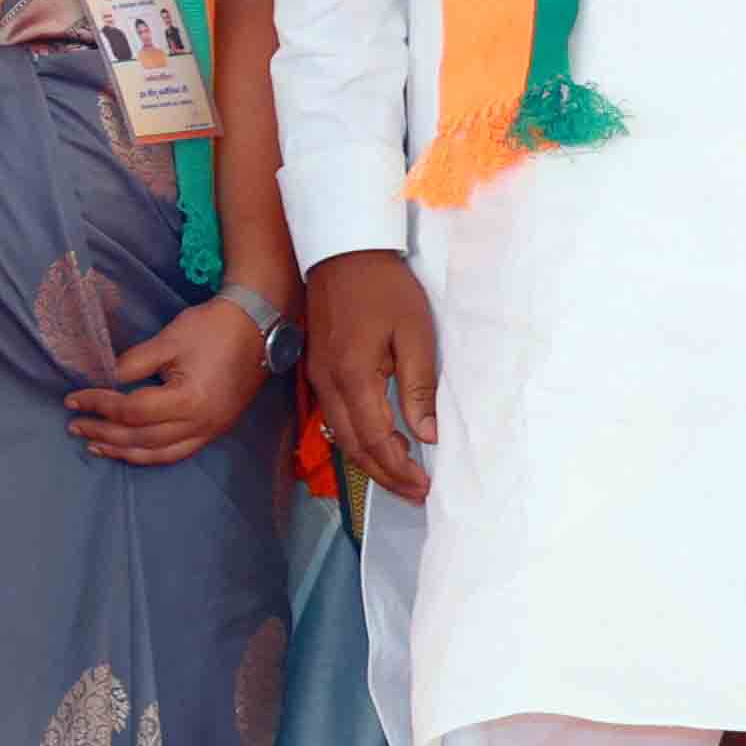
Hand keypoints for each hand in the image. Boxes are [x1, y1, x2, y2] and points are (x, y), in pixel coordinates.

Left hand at [65, 297, 268, 468]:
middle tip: (74, 424)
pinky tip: (131, 450)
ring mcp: (210, 430)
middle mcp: (201, 424)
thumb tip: (102, 379)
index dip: (99, 405)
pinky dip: (150, 454)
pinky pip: (178, 452)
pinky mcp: (215, 429)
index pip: (132, 411)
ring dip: (124, 451)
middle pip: (142, 438)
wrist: (256, 328)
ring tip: (95, 444)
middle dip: (105, 432)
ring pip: (160, 453)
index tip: (73, 399)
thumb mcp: (167, 341)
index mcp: (188, 400)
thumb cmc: (211, 329)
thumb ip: (132, 364)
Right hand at [305, 248, 438, 504]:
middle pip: (352, 444)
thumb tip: (427, 435)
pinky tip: (377, 443)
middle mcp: (329, 383)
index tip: (425, 487)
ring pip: (340, 434)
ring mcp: (319, 376)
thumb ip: (419, 388)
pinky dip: (356, 439)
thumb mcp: (415, 335)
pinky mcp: (319, 367)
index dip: (399, 468)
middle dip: (384, 474)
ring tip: (400, 477)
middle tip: (415, 493)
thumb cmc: (386, 289)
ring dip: (369, 460)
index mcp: (354, 376)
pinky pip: (335, 416)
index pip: (375, 438)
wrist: (343, 251)